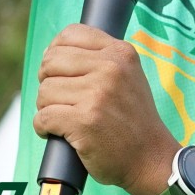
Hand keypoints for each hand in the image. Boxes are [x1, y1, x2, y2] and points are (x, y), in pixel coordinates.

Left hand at [33, 25, 180, 194]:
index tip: (59, 71)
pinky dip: (43, 127)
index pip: (70, 34)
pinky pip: (43, 116)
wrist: (151, 160)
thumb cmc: (132, 120)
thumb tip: (51, 50)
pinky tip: (55, 133)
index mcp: (120, 52)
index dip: (55, 52)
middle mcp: (110, 69)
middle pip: (51, 62)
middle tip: (60, 100)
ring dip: (47, 108)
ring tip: (64, 119)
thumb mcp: (128, 76)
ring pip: (44, 91)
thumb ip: (99, 58)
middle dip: (48, 82)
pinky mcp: (84, 121)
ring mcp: (97, 95)